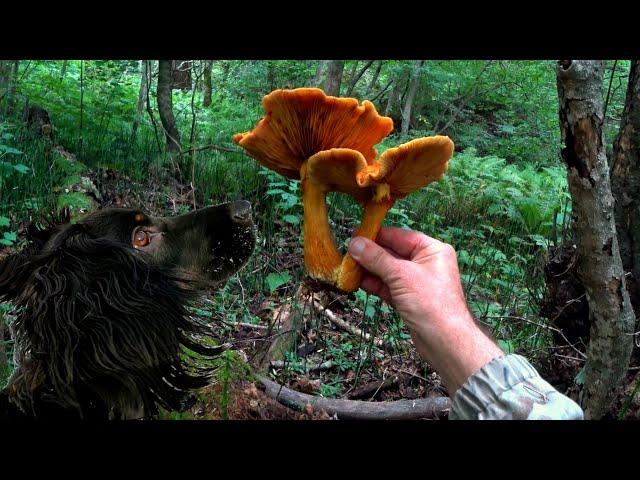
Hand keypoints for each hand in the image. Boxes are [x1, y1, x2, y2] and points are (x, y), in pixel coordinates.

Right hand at [348, 227, 502, 393]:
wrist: (445, 342)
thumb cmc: (431, 304)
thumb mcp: (401, 275)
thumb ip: (376, 258)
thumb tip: (355, 243)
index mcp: (432, 250)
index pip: (399, 236)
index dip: (376, 235)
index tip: (354, 236)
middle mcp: (426, 263)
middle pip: (392, 253)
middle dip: (369, 255)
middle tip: (347, 253)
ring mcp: (417, 282)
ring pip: (388, 271)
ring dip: (369, 270)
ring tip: (347, 268)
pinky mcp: (409, 299)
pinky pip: (388, 286)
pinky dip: (374, 284)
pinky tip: (357, 282)